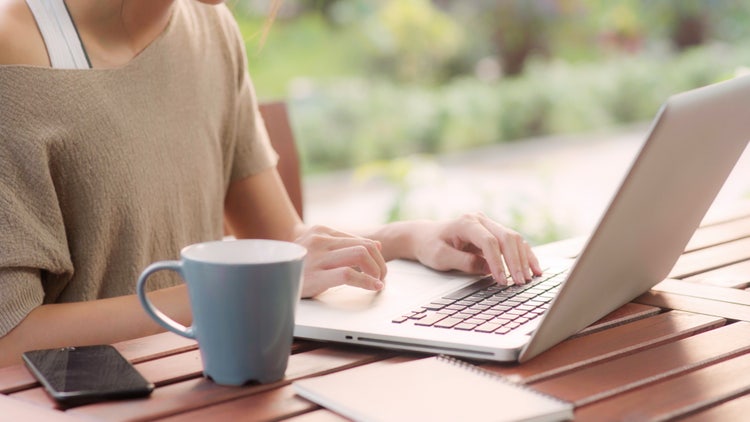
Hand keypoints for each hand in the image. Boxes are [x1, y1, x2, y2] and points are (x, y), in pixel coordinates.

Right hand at [295, 225, 387, 297]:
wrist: (264, 274)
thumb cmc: (294, 264)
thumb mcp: (317, 249)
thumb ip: (343, 245)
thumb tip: (377, 246)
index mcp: (320, 231)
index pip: (359, 239)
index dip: (375, 255)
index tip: (380, 267)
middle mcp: (320, 240)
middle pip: (364, 246)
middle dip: (380, 263)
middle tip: (382, 277)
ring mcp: (317, 257)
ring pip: (361, 255)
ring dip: (376, 270)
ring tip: (378, 282)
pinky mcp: (315, 275)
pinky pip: (350, 274)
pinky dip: (367, 281)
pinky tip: (373, 287)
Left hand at [410, 213, 542, 284]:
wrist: (426, 237)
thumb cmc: (430, 246)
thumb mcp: (440, 257)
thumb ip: (464, 262)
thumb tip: (488, 269)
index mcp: (466, 223)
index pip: (489, 241)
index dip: (498, 262)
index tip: (502, 281)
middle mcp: (481, 220)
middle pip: (506, 237)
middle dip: (516, 261)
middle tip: (520, 282)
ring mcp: (489, 225)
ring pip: (514, 239)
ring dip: (524, 259)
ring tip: (530, 278)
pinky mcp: (494, 233)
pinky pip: (514, 243)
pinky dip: (524, 255)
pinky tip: (534, 268)